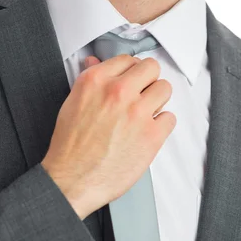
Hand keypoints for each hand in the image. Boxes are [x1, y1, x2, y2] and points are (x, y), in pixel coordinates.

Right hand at [41, 53, 175, 218]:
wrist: (73, 180)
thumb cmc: (70, 148)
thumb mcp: (72, 104)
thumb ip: (89, 81)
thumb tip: (96, 62)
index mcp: (97, 81)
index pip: (128, 60)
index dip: (131, 72)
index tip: (132, 83)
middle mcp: (119, 92)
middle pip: (151, 68)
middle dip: (147, 82)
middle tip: (141, 98)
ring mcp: (138, 113)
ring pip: (165, 89)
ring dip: (158, 102)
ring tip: (145, 116)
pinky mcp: (152, 135)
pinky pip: (170, 118)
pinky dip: (162, 126)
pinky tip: (147, 134)